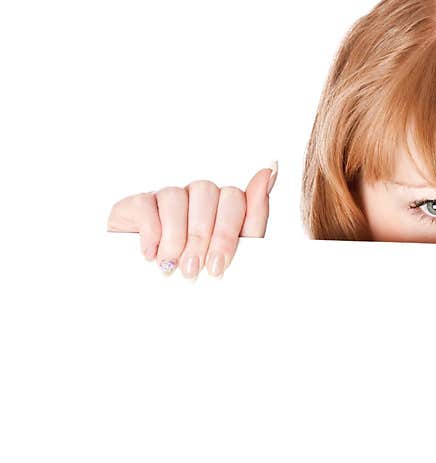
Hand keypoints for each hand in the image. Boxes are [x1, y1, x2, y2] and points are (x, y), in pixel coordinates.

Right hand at [107, 162, 277, 278]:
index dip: (226, 232)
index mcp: (223, 205)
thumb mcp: (233, 252)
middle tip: (194, 270)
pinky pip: (146, 204)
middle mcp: (197, 196)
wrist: (149, 291)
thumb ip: (254, 217)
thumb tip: (270, 170)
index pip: (234, 198)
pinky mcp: (137, 203)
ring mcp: (166, 196)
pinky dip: (151, 232)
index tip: (218, 265)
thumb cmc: (198, 271)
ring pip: (175, 196)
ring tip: (171, 266)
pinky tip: (151, 255)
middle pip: (206, 193)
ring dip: (175, 237)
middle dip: (201, 238)